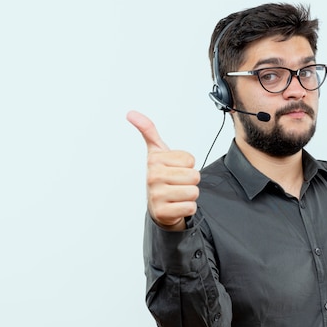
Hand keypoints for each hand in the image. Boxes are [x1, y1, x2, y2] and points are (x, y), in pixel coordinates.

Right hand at [127, 110, 199, 229]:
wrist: (158, 206)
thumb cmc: (161, 176)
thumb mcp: (156, 152)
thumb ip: (148, 131)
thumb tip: (132, 113)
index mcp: (154, 160)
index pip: (190, 160)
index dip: (187, 165)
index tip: (175, 169)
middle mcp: (153, 177)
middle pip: (194, 176)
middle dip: (190, 181)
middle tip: (177, 184)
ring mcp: (157, 196)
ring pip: (194, 192)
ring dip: (190, 195)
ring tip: (177, 194)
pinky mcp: (163, 213)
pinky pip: (190, 207)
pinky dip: (188, 208)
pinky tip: (177, 205)